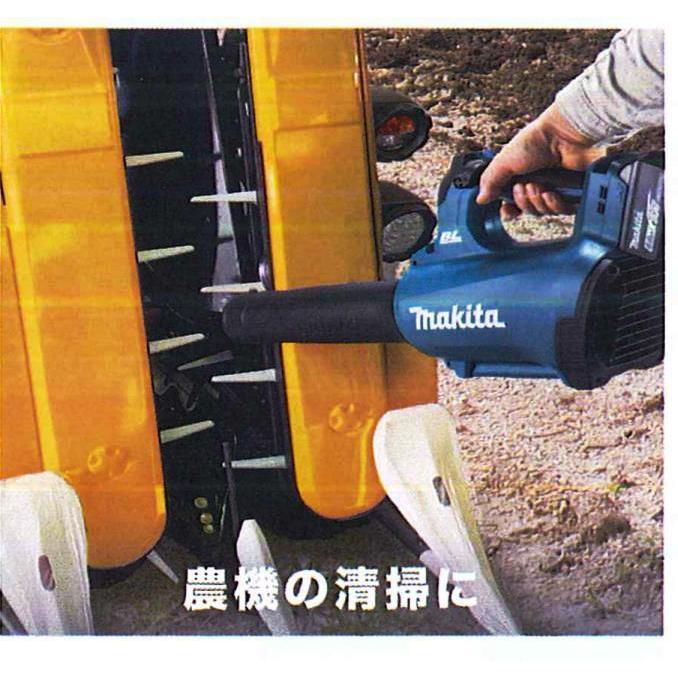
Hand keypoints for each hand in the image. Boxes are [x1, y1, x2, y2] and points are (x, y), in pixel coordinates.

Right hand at [476, 104, 606, 219]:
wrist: (565, 134)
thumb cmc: (538, 140)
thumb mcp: (504, 161)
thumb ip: (490, 181)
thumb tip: (481, 199)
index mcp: (521, 176)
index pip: (514, 203)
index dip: (510, 210)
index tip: (507, 210)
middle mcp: (539, 183)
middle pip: (528, 210)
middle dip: (524, 202)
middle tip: (523, 188)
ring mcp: (557, 187)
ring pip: (544, 212)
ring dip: (538, 203)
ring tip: (539, 186)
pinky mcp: (574, 191)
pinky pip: (563, 211)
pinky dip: (555, 205)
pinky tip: (552, 193)